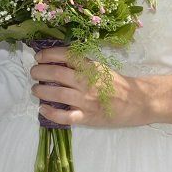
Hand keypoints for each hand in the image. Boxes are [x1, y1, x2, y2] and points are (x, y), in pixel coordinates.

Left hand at [31, 46, 151, 127]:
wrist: (138, 102)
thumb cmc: (116, 84)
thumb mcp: (100, 68)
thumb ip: (81, 64)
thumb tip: (56, 60)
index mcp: (91, 67)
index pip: (66, 55)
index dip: (48, 54)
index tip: (39, 56)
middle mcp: (88, 82)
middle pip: (57, 73)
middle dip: (39, 71)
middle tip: (34, 72)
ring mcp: (87, 100)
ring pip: (58, 93)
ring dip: (41, 90)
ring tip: (35, 89)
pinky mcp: (88, 117)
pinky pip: (65, 116)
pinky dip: (51, 113)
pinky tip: (43, 109)